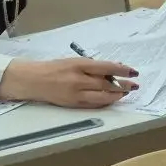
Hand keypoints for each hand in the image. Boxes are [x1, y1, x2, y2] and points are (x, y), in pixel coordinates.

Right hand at [0, 57, 137, 106]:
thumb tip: (114, 68)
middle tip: (134, 84)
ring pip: (102, 97)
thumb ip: (92, 66)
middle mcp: (78, 80)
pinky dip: (105, 102)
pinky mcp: (73, 104)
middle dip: (123, 85)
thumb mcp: (73, 61)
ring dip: (117, 95)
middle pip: (106, 84)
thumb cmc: (54, 68)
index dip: (122, 70)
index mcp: (78, 65)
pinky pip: (94, 105)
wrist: (32, 80)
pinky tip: (112, 99)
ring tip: (125, 92)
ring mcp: (76, 94)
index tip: (133, 71)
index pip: (106, 68)